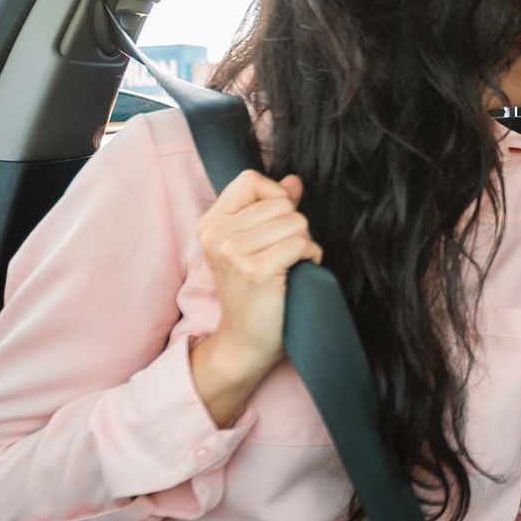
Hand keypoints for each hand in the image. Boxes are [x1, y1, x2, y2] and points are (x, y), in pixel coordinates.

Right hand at [196, 170, 320, 380]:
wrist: (246, 340)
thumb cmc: (255, 290)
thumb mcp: (255, 244)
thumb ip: (271, 208)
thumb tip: (294, 180)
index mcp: (210, 224)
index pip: (250, 180)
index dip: (275, 196)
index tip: (276, 225)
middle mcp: (215, 235)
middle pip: (280, 203)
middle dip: (295, 226)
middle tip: (283, 254)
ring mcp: (232, 252)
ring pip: (295, 222)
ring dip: (304, 243)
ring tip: (288, 264)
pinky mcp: (254, 271)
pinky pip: (301, 244)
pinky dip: (310, 257)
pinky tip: (297, 273)